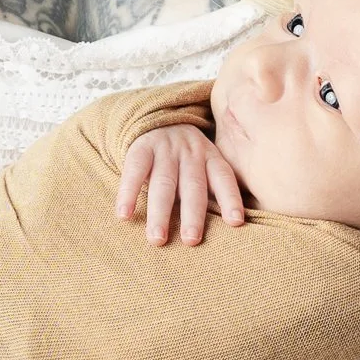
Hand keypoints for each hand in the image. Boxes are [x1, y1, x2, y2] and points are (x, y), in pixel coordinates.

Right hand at [116, 125, 244, 245]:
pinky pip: (135, 171)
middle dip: (193, 215)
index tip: (235, 222)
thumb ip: (214, 188)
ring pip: (164, 183)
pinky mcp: (141, 147)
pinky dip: (128, 193)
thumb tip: (231, 227)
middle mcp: (190, 153)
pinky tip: (124, 214)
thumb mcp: (205, 162)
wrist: (158, 118)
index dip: (231, 198)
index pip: (224, 178)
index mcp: (210, 157)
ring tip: (157, 238)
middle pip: (193, 186)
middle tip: (191, 241)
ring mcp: (165, 149)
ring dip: (160, 212)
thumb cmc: (186, 158)